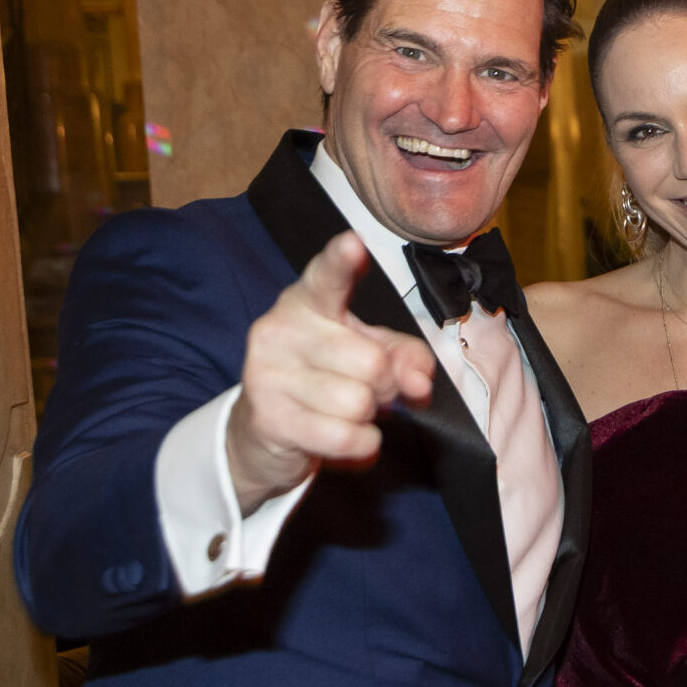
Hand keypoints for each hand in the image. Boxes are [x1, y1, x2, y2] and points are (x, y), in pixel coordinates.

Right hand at [226, 232, 436, 511]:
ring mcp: (267, 371)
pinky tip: (342, 436)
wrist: (268, 430)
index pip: (328, 276)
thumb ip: (406, 356)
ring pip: (359, 402)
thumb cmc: (328, 378)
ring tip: (341, 411)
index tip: (353, 242)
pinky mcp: (268, 417)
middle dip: (383, 386)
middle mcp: (280, 327)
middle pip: (372, 362)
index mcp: (309, 301)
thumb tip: (418, 383)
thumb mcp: (372, 354)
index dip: (342, 261)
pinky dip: (360, 444)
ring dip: (367, 417)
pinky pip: (346, 436)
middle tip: (363, 389)